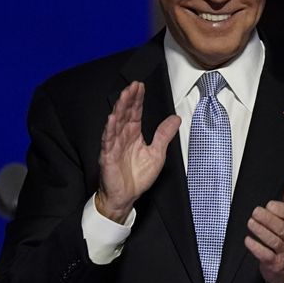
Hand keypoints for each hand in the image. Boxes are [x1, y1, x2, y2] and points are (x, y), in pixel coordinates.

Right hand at [96, 82, 181, 223]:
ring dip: (119, 109)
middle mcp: (122, 137)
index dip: (137, 99)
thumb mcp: (157, 153)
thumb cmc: (137, 177)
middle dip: (129, 99)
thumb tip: (175, 119)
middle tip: (133, 86)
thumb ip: (164, 135)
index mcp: (133, 134)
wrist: (125, 197)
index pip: (135, 112)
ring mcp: (114, 145)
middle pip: (125, 113)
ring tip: (124, 96)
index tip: (140, 86)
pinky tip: (112, 118)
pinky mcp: (108, 156)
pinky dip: (110, 129)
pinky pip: (108, 141)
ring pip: (116, 123)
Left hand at [245, 174, 283, 282]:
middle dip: (268, 220)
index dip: (282, 210)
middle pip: (282, 229)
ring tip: (251, 223)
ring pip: (274, 241)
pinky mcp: (275, 264)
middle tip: (256, 212)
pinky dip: (257, 248)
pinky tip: (248, 241)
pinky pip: (266, 256)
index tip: (270, 204)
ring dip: (261, 231)